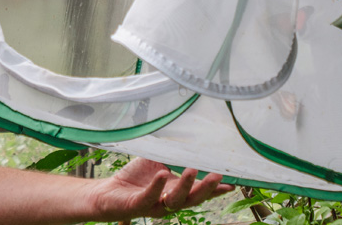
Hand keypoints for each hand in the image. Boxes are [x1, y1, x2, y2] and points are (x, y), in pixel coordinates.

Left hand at [87, 158, 233, 221]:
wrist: (108, 192)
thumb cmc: (135, 178)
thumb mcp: (157, 162)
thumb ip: (172, 155)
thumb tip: (188, 137)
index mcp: (176, 191)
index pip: (199, 192)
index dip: (216, 190)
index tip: (232, 183)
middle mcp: (169, 201)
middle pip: (193, 199)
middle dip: (206, 189)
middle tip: (218, 176)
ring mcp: (154, 204)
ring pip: (174, 201)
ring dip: (185, 186)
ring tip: (192, 170)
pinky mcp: (137, 205)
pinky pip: (149, 197)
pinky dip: (157, 186)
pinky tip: (162, 174)